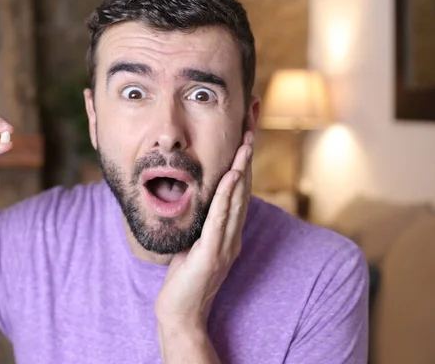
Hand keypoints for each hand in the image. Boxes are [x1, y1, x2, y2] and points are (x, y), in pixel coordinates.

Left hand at [155, 131, 253, 331]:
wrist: (180, 312)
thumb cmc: (185, 277)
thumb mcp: (195, 242)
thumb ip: (202, 221)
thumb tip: (197, 197)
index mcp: (230, 230)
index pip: (239, 188)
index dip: (243, 158)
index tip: (246, 129)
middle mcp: (234, 234)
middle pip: (244, 186)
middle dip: (248, 153)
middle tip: (254, 122)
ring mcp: (226, 244)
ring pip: (237, 199)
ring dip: (242, 167)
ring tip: (246, 140)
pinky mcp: (213, 254)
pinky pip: (221, 219)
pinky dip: (227, 195)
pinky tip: (231, 174)